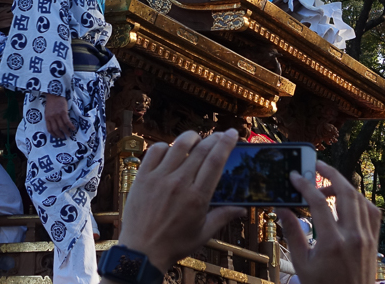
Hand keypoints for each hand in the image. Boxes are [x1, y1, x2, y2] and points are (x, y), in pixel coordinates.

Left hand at [45, 94, 72, 138]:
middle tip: (64, 137)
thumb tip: (55, 126)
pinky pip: (67, 121)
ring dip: (66, 132)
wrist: (54, 93)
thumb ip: (50, 118)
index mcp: (47, 118)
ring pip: (62, 126)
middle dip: (60, 135)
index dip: (54, 135)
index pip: (50, 129)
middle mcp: (52, 117)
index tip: (58, 137)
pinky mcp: (63, 112)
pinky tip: (73, 128)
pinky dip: (71, 126)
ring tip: (69, 134)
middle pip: (56, 129)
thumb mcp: (47, 111)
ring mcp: (57, 115)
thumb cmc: (51, 102)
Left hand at [115, 129, 243, 272]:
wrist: (142, 251)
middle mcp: (179, 183)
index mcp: (197, 197)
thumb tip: (243, 208)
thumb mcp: (203, 233)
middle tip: (220, 135)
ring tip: (197, 140)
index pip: (216, 161)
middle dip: (214, 138)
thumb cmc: (174, 244)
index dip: (226, 143)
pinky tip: (171, 152)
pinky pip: (155, 151)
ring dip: (191, 138)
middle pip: (201, 149)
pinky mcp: (143, 176)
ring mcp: (159, 178)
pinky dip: (165, 147)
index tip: (233, 133)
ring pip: (178, 145)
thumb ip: (223, 216)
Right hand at [280, 160, 381, 283]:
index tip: (294, 176)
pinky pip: (371, 212)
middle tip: (316, 164)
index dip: (305, 185)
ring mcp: (367, 238)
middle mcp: (354, 236)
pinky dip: (359, 200)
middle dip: (331, 173)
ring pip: (360, 199)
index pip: (319, 202)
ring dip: (344, 185)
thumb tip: (282, 207)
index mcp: (333, 242)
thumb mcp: (301, 263)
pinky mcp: (374, 241)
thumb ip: (292, 233)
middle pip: (347, 192)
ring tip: (327, 183)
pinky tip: (347, 201)